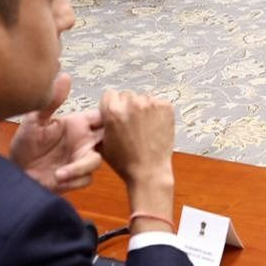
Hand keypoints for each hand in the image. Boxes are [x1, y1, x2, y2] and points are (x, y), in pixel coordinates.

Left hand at [9, 72, 102, 192]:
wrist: (14, 171)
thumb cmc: (25, 143)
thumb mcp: (35, 120)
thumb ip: (52, 101)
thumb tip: (65, 75)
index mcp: (78, 124)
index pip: (102, 116)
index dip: (110, 115)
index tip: (109, 116)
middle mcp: (83, 141)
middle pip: (108, 139)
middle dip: (105, 141)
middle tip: (89, 144)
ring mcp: (80, 160)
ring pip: (96, 161)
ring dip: (81, 167)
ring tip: (60, 173)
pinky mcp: (75, 178)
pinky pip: (86, 178)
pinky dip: (74, 179)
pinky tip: (57, 178)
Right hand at [97, 89, 176, 214]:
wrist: (149, 171)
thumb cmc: (126, 161)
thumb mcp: (103, 143)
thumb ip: (100, 125)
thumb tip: (101, 115)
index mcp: (113, 111)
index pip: (109, 94)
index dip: (112, 104)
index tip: (117, 112)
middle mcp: (131, 104)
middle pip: (127, 95)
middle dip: (128, 106)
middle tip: (131, 122)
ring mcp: (150, 104)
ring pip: (143, 98)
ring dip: (143, 108)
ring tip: (144, 127)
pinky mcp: (165, 107)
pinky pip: (158, 102)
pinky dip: (157, 111)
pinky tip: (154, 126)